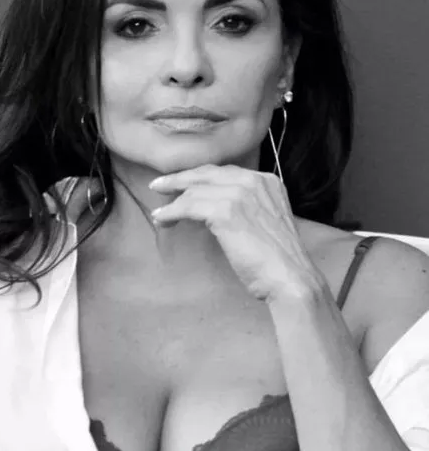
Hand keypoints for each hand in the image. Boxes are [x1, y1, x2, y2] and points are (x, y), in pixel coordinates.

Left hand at [149, 164, 319, 301]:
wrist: (290, 277)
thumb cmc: (278, 260)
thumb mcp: (266, 222)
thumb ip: (247, 208)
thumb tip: (215, 209)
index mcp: (267, 181)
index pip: (224, 172)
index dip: (199, 177)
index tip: (181, 183)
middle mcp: (254, 181)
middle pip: (206, 174)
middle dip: (179, 179)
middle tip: (159, 186)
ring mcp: (240, 194)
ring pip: (194, 190)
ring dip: (172, 202)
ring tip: (159, 213)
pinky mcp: (226, 211)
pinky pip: (189, 206)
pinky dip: (171, 213)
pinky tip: (163, 220)